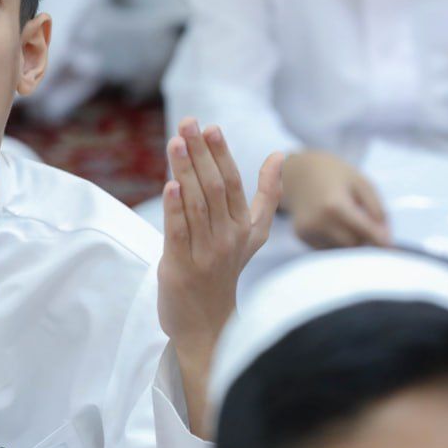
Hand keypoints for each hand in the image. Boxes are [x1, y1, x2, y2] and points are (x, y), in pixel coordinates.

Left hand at [159, 119, 282, 381]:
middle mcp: (228, 237)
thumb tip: (279, 154)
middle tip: (188, 123)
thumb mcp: (253, 232)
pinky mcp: (181, 267)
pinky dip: (174, 209)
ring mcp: (206, 253)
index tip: (210, 126)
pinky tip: (169, 185)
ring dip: (185, 171)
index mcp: (244, 226)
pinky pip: (179, 233)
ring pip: (196, 205)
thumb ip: (266, 193)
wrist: (208, 324)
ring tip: (176, 142)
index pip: (233, 183)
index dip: (221, 154)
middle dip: (200, 154)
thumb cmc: (226, 269)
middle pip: (214, 188)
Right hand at [282, 150, 390, 248]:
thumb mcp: (361, 182)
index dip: (381, 242)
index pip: (365, 232)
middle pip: (353, 244)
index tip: (394, 250)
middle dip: (365, 239)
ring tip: (348, 220)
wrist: (296, 170)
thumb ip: (377, 209)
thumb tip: (385, 238)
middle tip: (370, 228)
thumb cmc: (334, 174)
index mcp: (334, 205)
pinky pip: (327, 247)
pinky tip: (333, 223)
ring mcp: (307, 229)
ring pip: (340, 249)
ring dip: (351, 241)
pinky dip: (336, 240)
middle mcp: (318, 221)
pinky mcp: (301, 235)